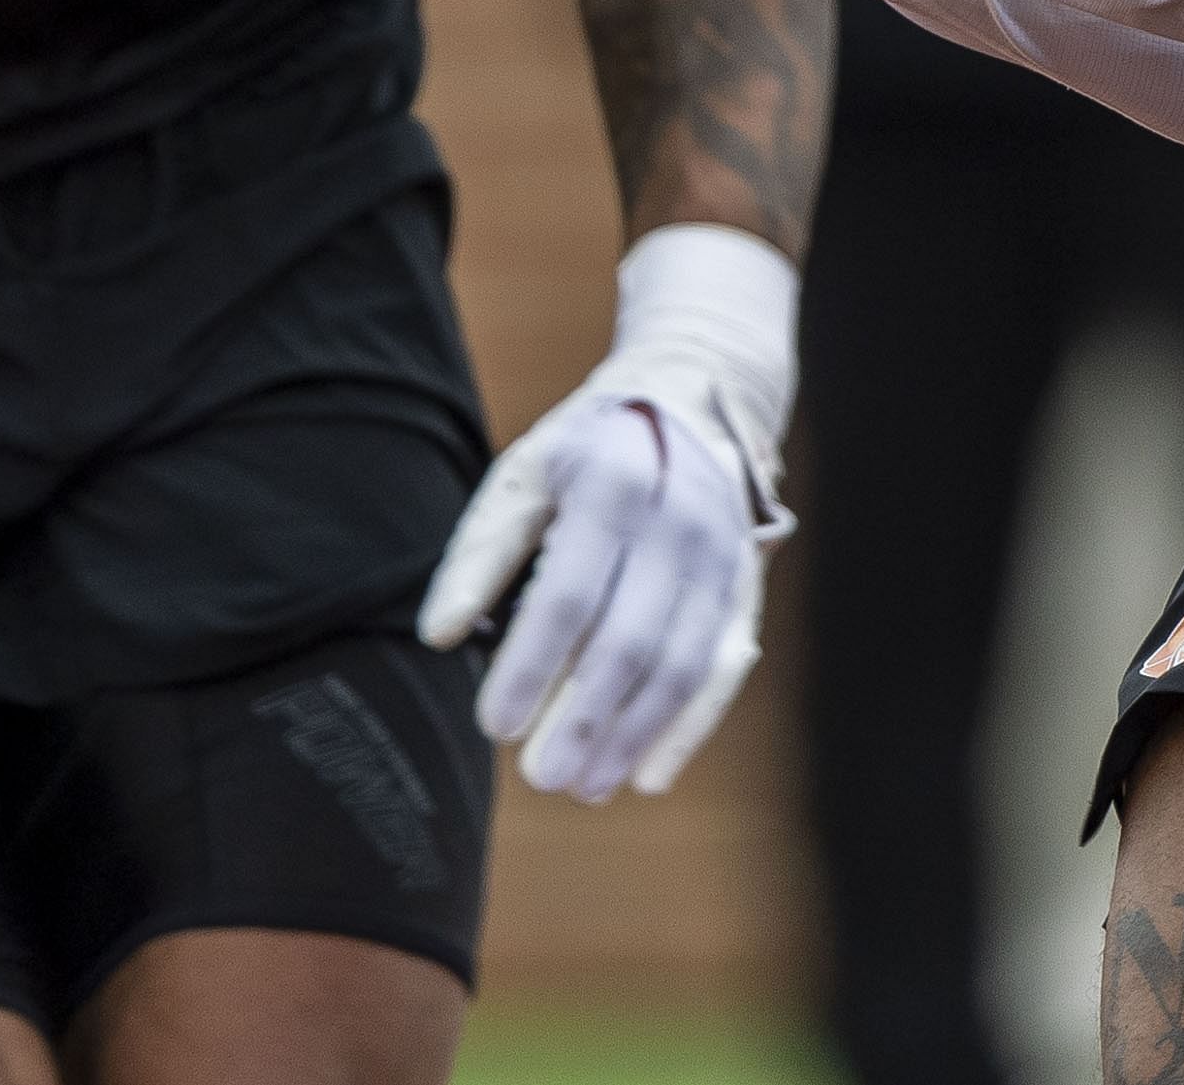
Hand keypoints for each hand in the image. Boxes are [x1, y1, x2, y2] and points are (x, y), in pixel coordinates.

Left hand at [421, 223, 799, 802]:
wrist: (693, 398)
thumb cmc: (587, 449)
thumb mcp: (524, 476)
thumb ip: (482, 554)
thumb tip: (439, 636)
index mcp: (615, 482)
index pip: (570, 594)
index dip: (531, 666)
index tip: (494, 724)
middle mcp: (680, 520)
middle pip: (629, 641)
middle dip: (583, 719)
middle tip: (539, 777)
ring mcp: (722, 557)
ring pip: (679, 665)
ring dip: (631, 736)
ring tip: (583, 785)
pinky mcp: (744, 586)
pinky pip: (720, 669)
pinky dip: (686, 727)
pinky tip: (647, 775)